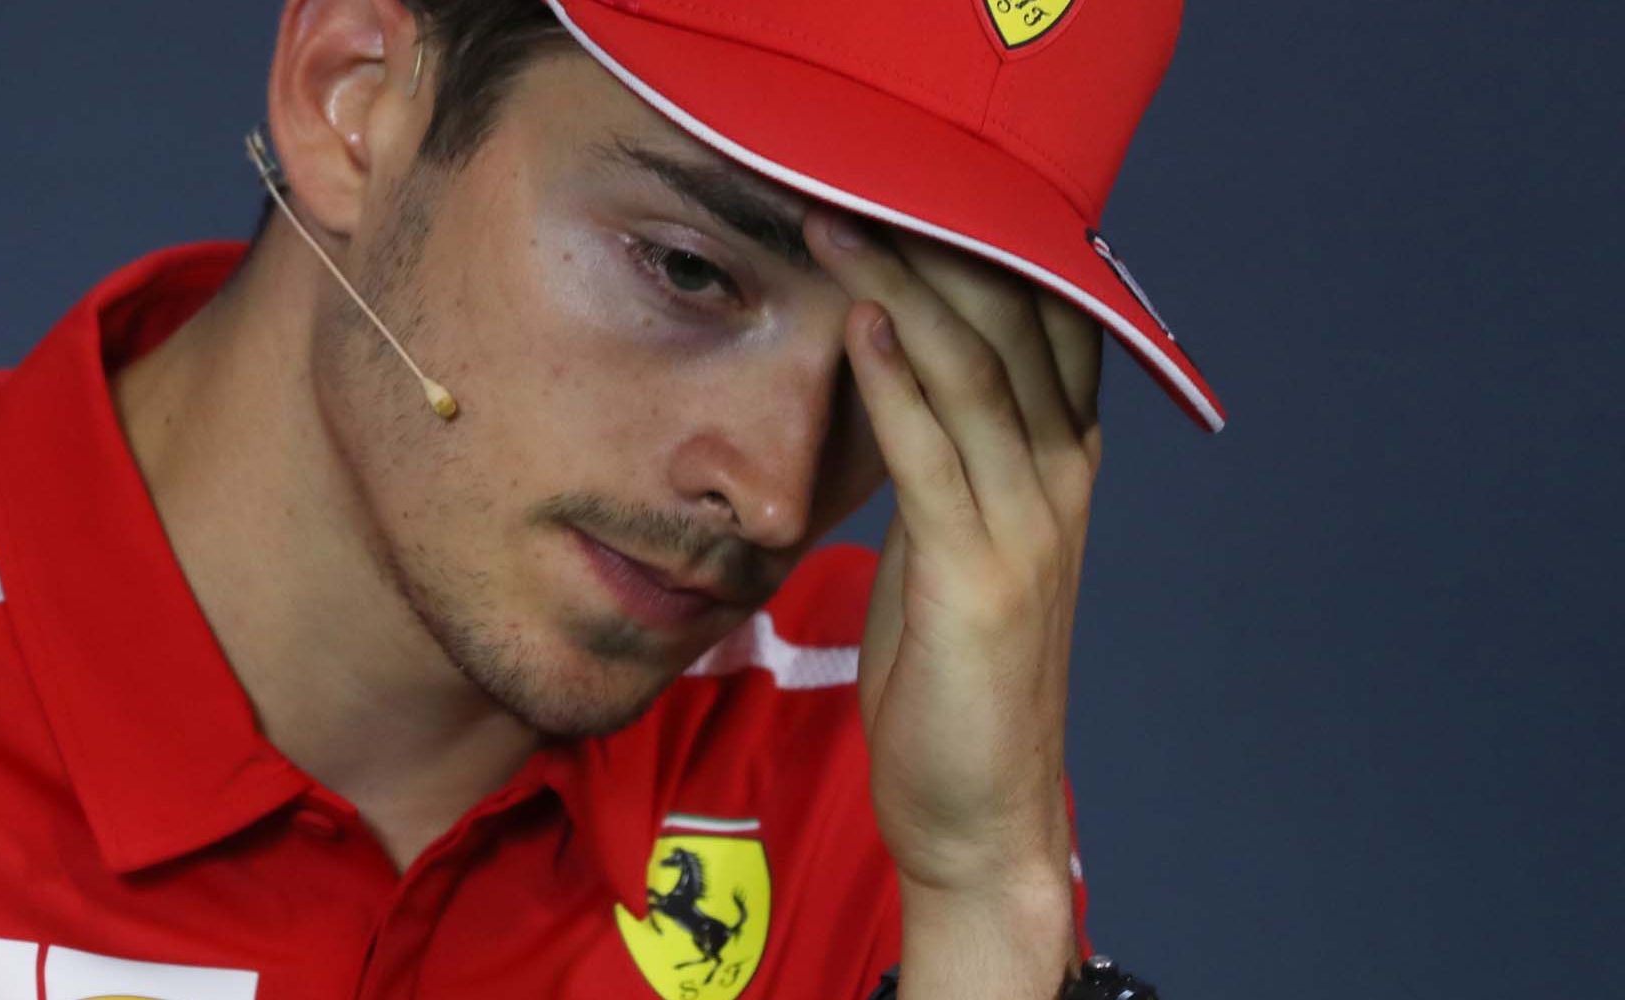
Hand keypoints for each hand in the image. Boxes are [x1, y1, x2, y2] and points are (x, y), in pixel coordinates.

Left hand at [803, 209, 1102, 895]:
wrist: (980, 807)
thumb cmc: (956, 675)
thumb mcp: (953, 546)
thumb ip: (943, 461)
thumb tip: (891, 372)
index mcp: (1061, 467)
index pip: (1042, 324)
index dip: (979, 251)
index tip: (900, 192)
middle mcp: (1063, 481)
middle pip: (1010, 327)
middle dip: (929, 248)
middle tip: (848, 185)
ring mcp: (1032, 526)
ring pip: (975, 373)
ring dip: (898, 291)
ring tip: (834, 228)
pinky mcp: (982, 576)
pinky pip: (935, 453)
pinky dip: (896, 383)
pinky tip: (857, 325)